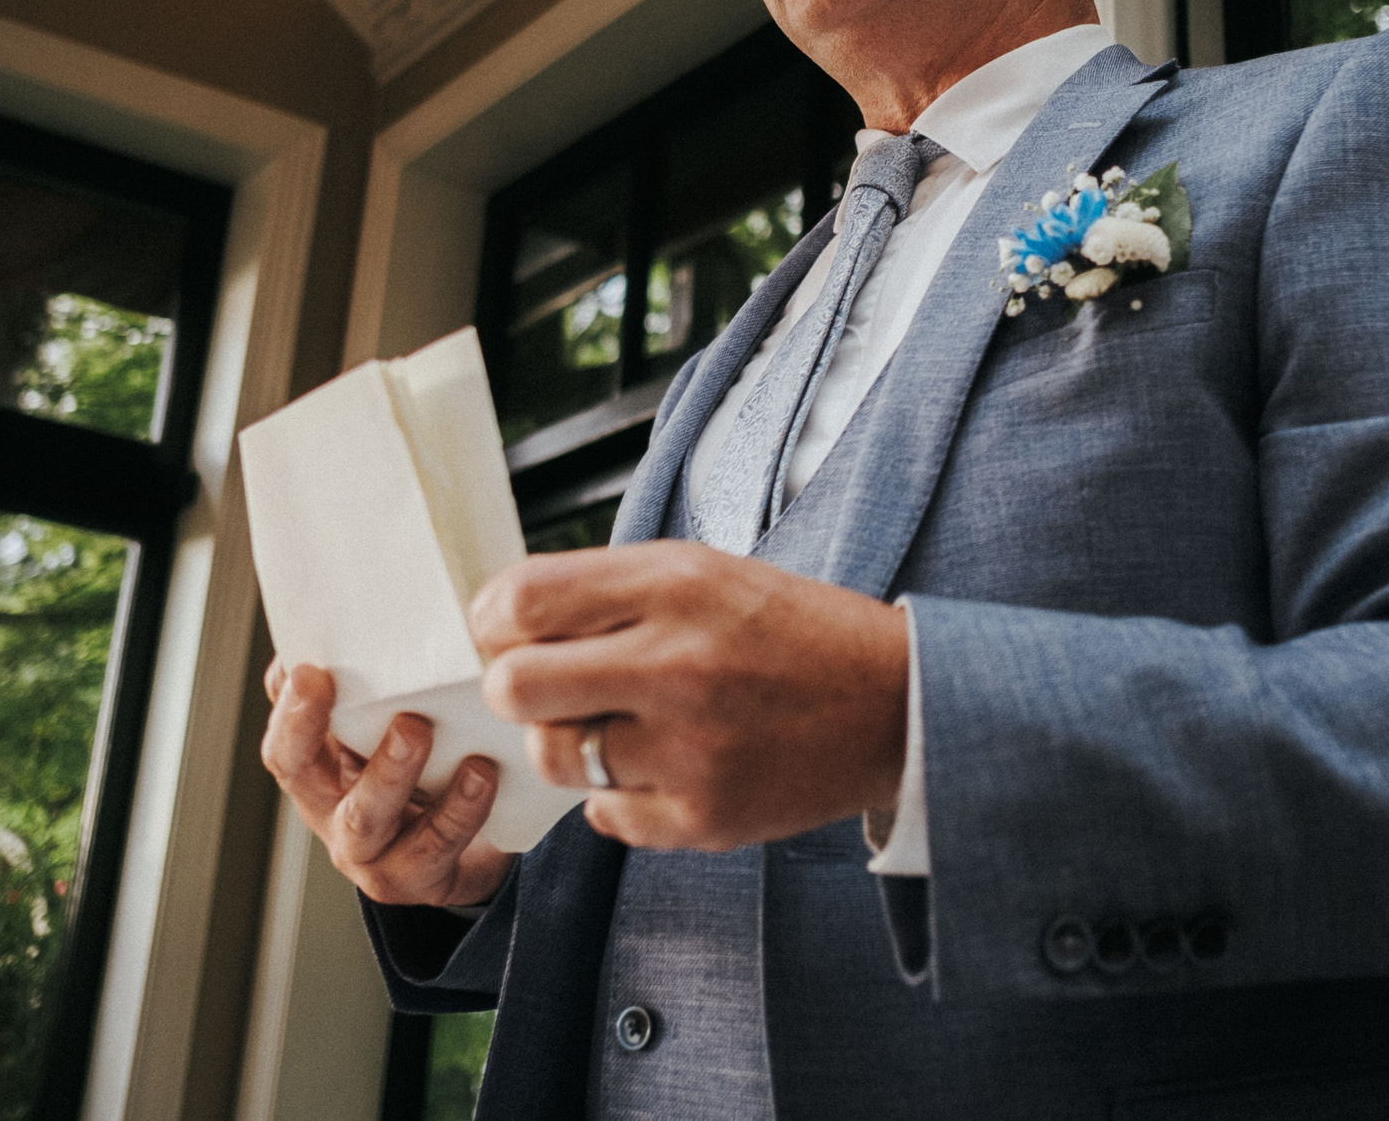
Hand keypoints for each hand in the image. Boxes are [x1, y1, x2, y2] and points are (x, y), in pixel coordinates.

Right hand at [260, 659, 513, 908]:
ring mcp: (370, 852)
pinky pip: (435, 846)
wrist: (476, 855)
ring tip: (417, 729)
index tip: (306, 667)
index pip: (281, 727)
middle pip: (296, 770)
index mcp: (317, 765)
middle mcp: (329, 808)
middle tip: (328, 682)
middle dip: (306, 725)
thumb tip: (383, 625)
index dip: (286, 702)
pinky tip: (482, 773)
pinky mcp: (420, 879)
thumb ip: (379, 691)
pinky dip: (459, 808)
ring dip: (387, 770)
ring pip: (362, 817)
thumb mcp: (393, 733)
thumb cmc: (428, 775)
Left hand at [470, 540, 910, 849]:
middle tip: (545, 687)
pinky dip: (620, 794)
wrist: (895, 704)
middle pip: (514, 688)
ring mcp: (690, 750)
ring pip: (554, 758)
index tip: (506, 631)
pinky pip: (604, 815)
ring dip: (567, 743)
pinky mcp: (704, 817)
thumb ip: (603, 588)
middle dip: (513, 688)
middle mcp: (677, 665)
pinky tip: (665, 764)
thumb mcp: (702, 571)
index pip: (522, 601)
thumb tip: (498, 621)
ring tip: (616, 725)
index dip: (494, 620)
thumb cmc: (787, 629)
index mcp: (674, 586)